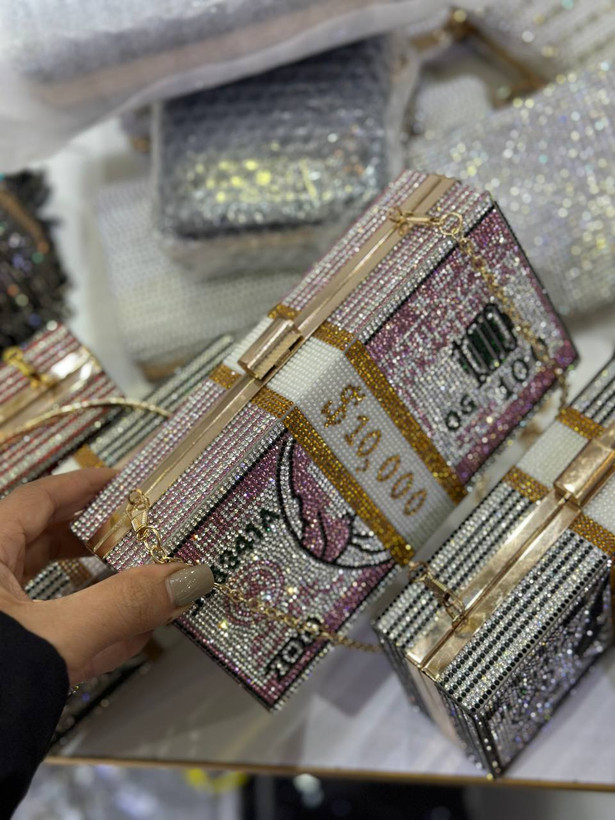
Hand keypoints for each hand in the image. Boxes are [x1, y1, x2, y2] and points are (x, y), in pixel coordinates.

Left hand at [0, 469, 213, 684]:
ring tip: (145, 584)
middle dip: (98, 539)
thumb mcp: (56, 637)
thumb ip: (125, 605)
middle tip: (142, 535)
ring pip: (46, 588)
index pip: (40, 498)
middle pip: (43, 541)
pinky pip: (45, 628)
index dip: (86, 485)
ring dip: (97, 588)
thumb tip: (185, 577)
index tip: (126, 482)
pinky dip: (85, 626)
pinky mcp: (0, 656)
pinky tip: (127, 632)